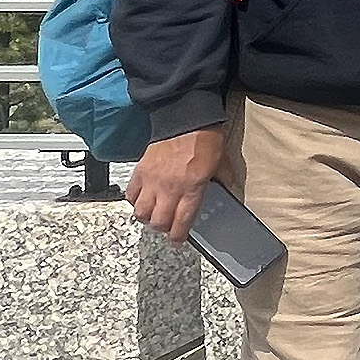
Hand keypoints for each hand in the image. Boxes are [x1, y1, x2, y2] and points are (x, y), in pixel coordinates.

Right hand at [125, 127, 226, 242]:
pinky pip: (131, 194)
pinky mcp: (140, 171)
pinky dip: (135, 201)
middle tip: (168, 226)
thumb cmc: (206, 139)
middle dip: (163, 229)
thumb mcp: (222, 162)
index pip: (182, 220)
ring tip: (155, 214)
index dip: (179, 235)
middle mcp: (170, 188)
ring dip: (147, 217)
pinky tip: (143, 199)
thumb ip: (223, 180)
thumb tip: (228, 191)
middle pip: (158, 221)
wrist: (185, 118)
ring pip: (141, 212)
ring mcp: (152, 180)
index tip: (178, 241)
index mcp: (192, 187)